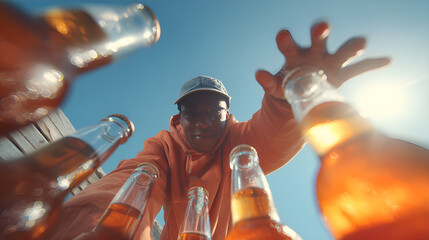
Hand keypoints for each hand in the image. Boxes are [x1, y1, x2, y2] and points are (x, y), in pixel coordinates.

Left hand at [255, 21, 390, 99]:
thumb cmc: (286, 85)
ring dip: (351, 46)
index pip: (289, 44)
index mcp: (294, 54)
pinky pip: (359, 68)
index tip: (283, 35)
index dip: (286, 39)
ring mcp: (330, 62)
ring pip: (343, 50)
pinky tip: (386, 60)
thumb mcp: (275, 86)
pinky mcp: (342, 74)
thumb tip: (258, 73)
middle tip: (321, 28)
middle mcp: (314, 52)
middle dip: (320, 32)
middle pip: (319, 38)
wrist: (300, 95)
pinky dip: (372, 64)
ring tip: (361, 43)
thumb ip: (268, 82)